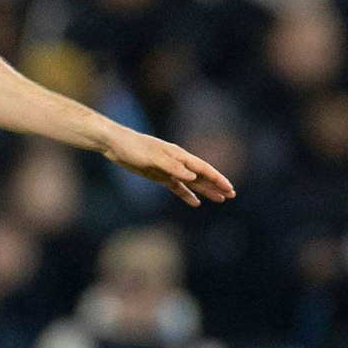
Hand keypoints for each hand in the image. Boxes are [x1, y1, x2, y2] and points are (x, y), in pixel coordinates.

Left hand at [104, 129, 234, 206]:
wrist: (116, 144)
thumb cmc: (134, 147)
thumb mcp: (153, 157)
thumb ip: (173, 167)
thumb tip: (193, 177)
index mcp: (179, 156)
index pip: (203, 168)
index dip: (217, 178)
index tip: (229, 188)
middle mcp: (177, 162)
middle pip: (201, 176)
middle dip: (216, 186)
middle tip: (231, 196)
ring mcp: (168, 170)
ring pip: (192, 183)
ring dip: (205, 191)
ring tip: (219, 199)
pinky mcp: (158, 175)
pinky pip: (176, 187)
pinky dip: (186, 194)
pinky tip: (195, 203)